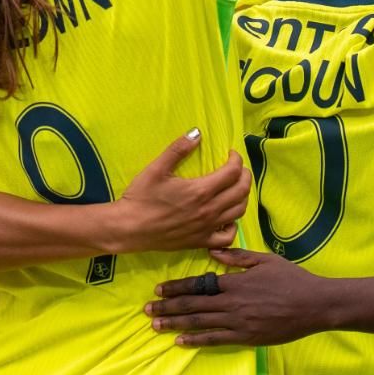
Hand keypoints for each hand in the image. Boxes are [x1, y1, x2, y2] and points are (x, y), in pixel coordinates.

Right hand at [109, 131, 252, 253]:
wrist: (129, 229)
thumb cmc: (141, 197)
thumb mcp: (157, 168)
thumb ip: (178, 149)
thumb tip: (197, 132)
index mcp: (201, 190)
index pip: (232, 172)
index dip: (236, 159)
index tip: (231, 153)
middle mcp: (209, 210)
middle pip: (242, 191)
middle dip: (245, 175)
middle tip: (238, 168)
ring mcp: (207, 228)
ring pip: (239, 211)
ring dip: (243, 196)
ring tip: (235, 187)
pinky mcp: (201, 242)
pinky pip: (228, 236)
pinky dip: (233, 225)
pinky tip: (226, 217)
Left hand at [145, 247, 332, 346]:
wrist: (314, 304)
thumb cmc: (291, 279)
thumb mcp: (265, 260)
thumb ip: (238, 257)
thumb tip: (213, 253)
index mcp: (236, 282)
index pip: (199, 285)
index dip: (177, 288)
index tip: (159, 289)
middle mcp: (232, 303)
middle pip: (193, 305)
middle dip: (168, 307)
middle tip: (147, 309)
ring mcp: (238, 322)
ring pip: (200, 323)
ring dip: (175, 324)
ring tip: (156, 325)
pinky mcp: (246, 337)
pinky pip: (216, 340)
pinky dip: (196, 340)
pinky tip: (181, 341)